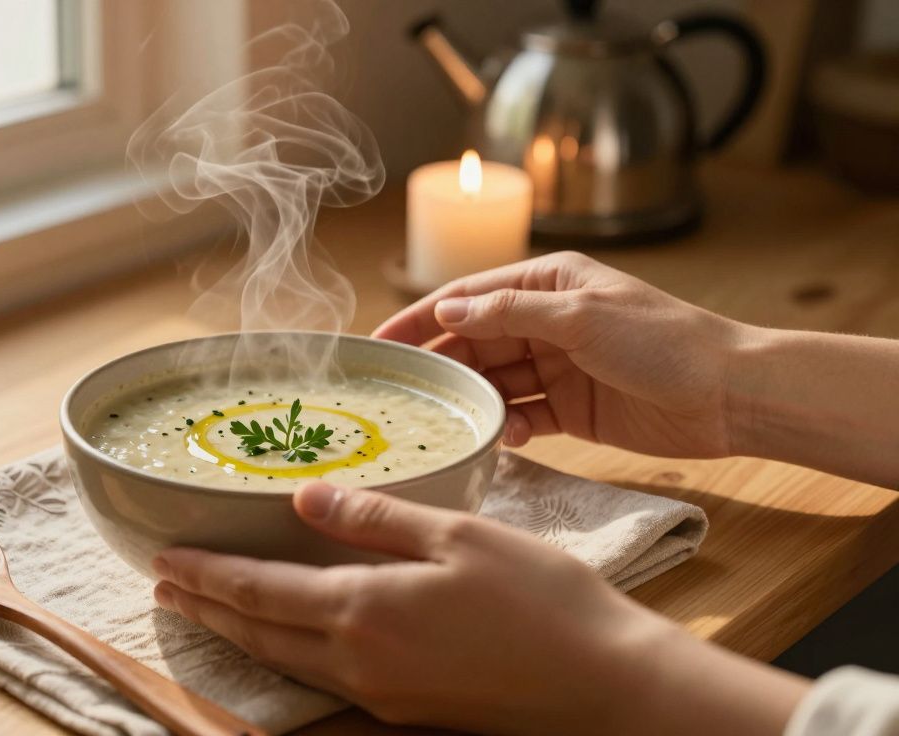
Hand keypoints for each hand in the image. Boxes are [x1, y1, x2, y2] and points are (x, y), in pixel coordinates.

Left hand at [153, 484, 807, 734]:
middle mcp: (357, 661)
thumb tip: (306, 496)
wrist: (606, 687)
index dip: (206, 576)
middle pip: (258, 634)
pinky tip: (283, 640)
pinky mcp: (406, 708)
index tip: (163, 560)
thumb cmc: (543, 601)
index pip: (258, 591)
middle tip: (163, 588)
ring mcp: (380, 693)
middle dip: (205, 608)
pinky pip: (320, 679)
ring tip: (204, 612)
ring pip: (284, 662)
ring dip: (238, 634)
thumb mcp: (458, 536)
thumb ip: (375, 518)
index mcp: (363, 610)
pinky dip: (282, 654)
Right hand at [373, 251, 747, 457]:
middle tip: (398, 392)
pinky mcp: (571, 409)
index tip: (380, 342)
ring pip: (493, 381)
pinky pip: (521, 415)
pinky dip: (504, 427)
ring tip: (447, 420)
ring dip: (472, 400)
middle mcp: (547, 321)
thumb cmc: (663, 341)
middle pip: (474, 340)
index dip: (422, 317)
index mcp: (548, 284)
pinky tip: (497, 438)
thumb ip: (510, 314)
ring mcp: (558, 367)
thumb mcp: (581, 316)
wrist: (730, 396)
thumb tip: (448, 310)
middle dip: (439, 364)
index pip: (468, 297)